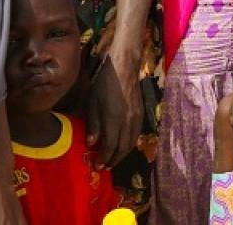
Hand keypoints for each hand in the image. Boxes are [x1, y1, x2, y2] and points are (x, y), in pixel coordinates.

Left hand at [86, 49, 142, 168]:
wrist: (124, 65)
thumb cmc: (103, 82)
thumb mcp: (92, 102)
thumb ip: (93, 123)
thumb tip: (91, 143)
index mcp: (114, 119)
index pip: (110, 147)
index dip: (104, 158)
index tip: (97, 166)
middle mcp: (128, 121)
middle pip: (123, 148)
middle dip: (113, 160)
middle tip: (104, 167)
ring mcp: (137, 117)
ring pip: (132, 142)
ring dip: (122, 154)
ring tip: (113, 159)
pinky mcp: (141, 112)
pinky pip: (137, 134)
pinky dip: (129, 143)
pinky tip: (122, 144)